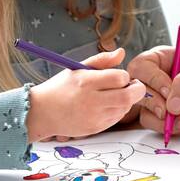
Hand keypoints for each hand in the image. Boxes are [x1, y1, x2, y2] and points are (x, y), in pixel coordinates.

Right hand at [26, 48, 144, 140]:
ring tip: (115, 95)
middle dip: (137, 89)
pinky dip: (118, 110)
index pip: (119, 77)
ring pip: (125, 108)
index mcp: (86, 82)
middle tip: (134, 86)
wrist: (42, 112)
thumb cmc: (62, 87)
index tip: (120, 76)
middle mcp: (91, 100)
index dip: (125, 76)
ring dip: (127, 100)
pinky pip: (116, 118)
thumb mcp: (78, 69)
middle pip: (128, 96)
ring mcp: (93, 117)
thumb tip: (122, 52)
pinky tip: (107, 106)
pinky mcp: (95, 128)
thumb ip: (102, 60)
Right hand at [130, 48, 179, 136]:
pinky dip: (172, 128)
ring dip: (162, 121)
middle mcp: (158, 78)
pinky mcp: (171, 116)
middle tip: (169, 111)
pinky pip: (160, 125)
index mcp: (162, 59)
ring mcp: (163, 99)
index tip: (169, 90)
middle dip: (154, 104)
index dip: (151, 80)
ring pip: (146, 112)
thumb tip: (170, 106)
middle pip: (138, 92)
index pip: (140, 67)